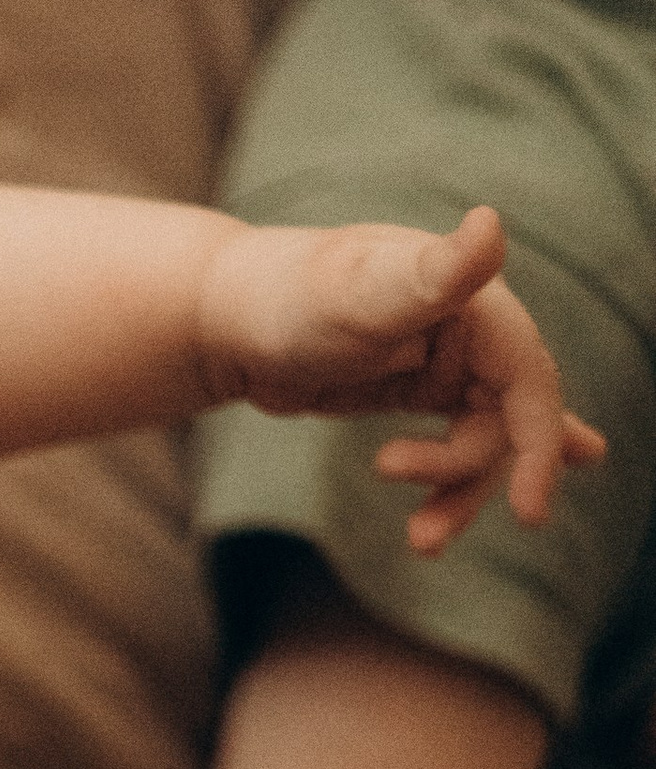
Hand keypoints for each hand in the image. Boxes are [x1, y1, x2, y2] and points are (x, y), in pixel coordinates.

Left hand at [195, 205, 603, 552]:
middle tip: (421, 539)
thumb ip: (431, 272)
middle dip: (469, 483)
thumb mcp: (361, 291)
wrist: (228, 316)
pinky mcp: (418, 389)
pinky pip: (459, 438)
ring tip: (418, 544)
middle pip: (508, 423)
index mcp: (476, 303)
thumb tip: (490, 224)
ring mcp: (448, 362)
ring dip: (454, 493)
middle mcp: (473, 330)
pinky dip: (471, 471)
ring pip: (480, 443)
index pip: (529, 382)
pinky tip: (517, 487)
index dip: (540, 445)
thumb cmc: (291, 295)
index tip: (530, 513)